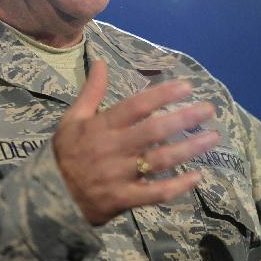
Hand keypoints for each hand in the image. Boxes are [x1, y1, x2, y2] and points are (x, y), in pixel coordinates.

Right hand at [53, 60, 220, 224]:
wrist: (47, 198)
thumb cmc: (66, 154)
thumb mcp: (72, 119)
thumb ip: (91, 91)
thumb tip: (100, 61)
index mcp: (101, 126)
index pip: (136, 106)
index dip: (162, 95)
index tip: (186, 87)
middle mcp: (113, 148)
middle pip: (154, 131)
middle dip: (184, 119)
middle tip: (209, 109)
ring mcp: (119, 175)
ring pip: (160, 160)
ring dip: (189, 148)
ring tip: (213, 137)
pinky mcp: (124, 199)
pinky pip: (155, 193)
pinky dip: (178, 186)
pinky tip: (198, 176)